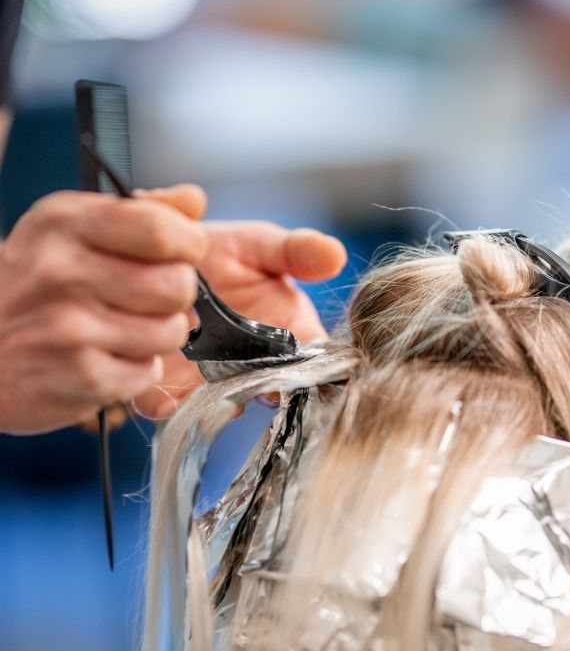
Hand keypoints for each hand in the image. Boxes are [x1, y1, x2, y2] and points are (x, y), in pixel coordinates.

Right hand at [0, 185, 207, 433]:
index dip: (189, 245)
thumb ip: (141, 212)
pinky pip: (149, 373)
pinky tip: (105, 358)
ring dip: (159, 335)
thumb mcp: (74, 230)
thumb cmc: (36, 285)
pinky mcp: (79, 377)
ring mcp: (69, 328)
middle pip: (177, 284)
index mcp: (65, 223)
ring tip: (123, 329)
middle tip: (148, 297)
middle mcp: (62, 272)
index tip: (183, 254)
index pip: (162, 230)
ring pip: (171, 331)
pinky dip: (136, 370)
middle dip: (176, 294)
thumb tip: (195, 200)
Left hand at [132, 217, 346, 419]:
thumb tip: (336, 255)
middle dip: (264, 388)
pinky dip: (170, 400)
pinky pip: (171, 407)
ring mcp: (213, 381)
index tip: (299, 360)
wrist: (151, 256)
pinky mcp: (166, 388)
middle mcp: (256, 366)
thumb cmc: (215, 250)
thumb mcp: (258, 244)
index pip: (313, 364)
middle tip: (252, 370)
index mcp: (290, 335)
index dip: (311, 369)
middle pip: (272, 392)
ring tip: (209, 372)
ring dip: (220, 397)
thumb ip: (296, 251)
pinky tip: (167, 372)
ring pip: (225, 406)